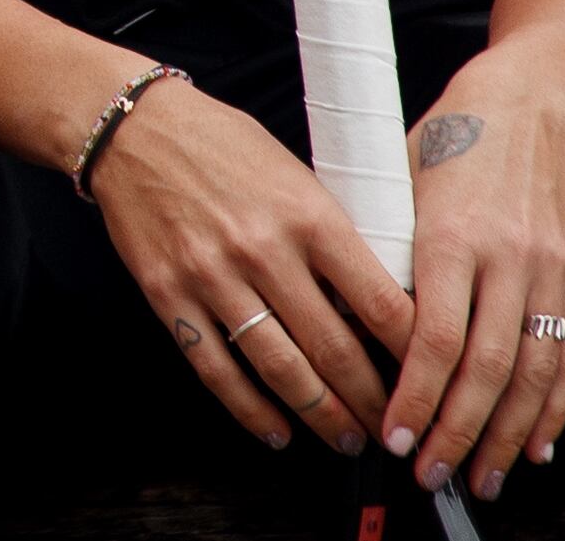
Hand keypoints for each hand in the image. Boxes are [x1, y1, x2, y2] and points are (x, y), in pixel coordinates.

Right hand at [86, 72, 416, 456]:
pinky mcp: (168, 293)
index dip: (415, 357)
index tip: (432, 382)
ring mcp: (212, 276)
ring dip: (321, 415)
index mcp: (308, 216)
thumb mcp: (297, 174)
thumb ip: (333, 237)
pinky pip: (215, 368)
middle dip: (373, 402)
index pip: (382, 305)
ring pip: (281, 370)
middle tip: (394, 428)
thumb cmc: (222, 143)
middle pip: (336, 350)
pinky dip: (250, 410)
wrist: (132, 127)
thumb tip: (378, 305)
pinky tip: (276, 430)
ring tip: (345, 437)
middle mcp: (264, 251)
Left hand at [374, 77, 564, 504]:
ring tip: (484, 476)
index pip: (434, 336)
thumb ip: (376, 254)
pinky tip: (536, 442)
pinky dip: (555, 406)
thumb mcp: (390, 187)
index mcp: (450, 234)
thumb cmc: (442, 143)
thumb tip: (342, 321)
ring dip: (508, 433)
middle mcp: (507, 256)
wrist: (524, 106)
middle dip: (459, 430)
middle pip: (487, 366)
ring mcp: (550, 269)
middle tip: (432, 473)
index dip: (417, 395)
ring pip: (535, 371)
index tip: (394, 433)